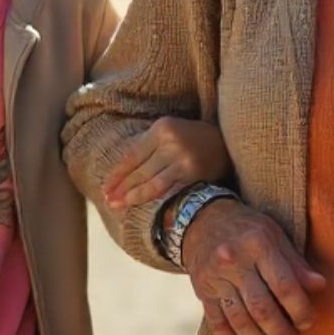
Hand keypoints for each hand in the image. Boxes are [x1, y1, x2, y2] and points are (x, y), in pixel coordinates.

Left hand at [103, 117, 230, 207]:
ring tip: (119, 206)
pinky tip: (142, 204)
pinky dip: (152, 197)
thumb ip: (149, 148)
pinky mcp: (193, 172)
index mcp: (161, 128)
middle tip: (108, 201)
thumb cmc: (194, 139)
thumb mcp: (171, 133)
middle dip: (121, 188)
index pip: (132, 155)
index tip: (106, 188)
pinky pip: (167, 188)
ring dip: (133, 196)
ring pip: (151, 182)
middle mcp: (170, 141)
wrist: (227, 143)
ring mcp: (182, 157)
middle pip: (139, 170)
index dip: (117, 174)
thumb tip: (121, 174)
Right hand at [178, 200, 325, 334]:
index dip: (299, 310)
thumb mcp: (274, 235)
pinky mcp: (202, 292)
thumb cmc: (247, 228)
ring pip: (239, 320)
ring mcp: (216, 279)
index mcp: (258, 244)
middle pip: (261, 308)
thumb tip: (320, 286)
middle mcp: (234, 262)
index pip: (284, 286)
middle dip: (280, 333)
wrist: (202, 220)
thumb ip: (295, 262)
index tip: (307, 324)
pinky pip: (217, 323)